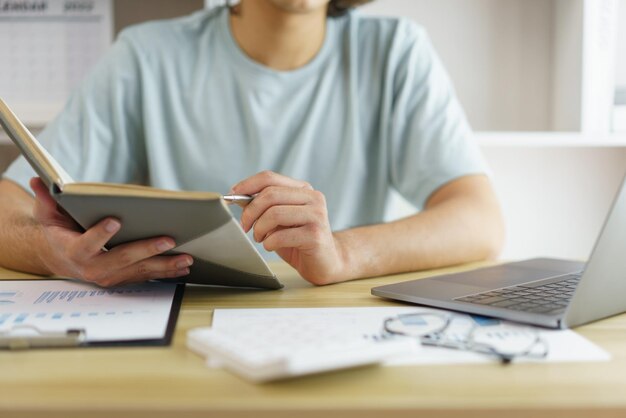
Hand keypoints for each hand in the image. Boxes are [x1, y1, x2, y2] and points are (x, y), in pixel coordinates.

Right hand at [29, 178, 192, 286]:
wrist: (62, 259)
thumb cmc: (60, 232)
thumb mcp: (49, 215)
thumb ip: (46, 200)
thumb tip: (39, 180)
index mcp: (74, 250)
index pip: (87, 244)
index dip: (100, 234)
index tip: (115, 221)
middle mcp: (94, 268)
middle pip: (122, 259)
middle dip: (146, 250)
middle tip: (168, 240)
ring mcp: (110, 276)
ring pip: (140, 271)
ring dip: (165, 265)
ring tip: (186, 258)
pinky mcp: (123, 278)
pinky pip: (147, 276)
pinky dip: (166, 273)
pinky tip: (183, 267)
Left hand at [230, 171, 347, 284]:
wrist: (326, 263)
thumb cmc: (299, 240)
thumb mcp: (280, 219)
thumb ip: (265, 206)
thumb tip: (238, 197)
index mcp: (303, 189)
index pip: (270, 178)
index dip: (246, 185)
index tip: (232, 196)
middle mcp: (313, 198)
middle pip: (270, 194)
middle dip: (250, 212)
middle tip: (245, 226)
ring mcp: (317, 215)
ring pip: (274, 213)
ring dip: (259, 229)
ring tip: (260, 238)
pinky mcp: (316, 235)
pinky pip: (280, 236)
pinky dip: (269, 243)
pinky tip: (271, 246)